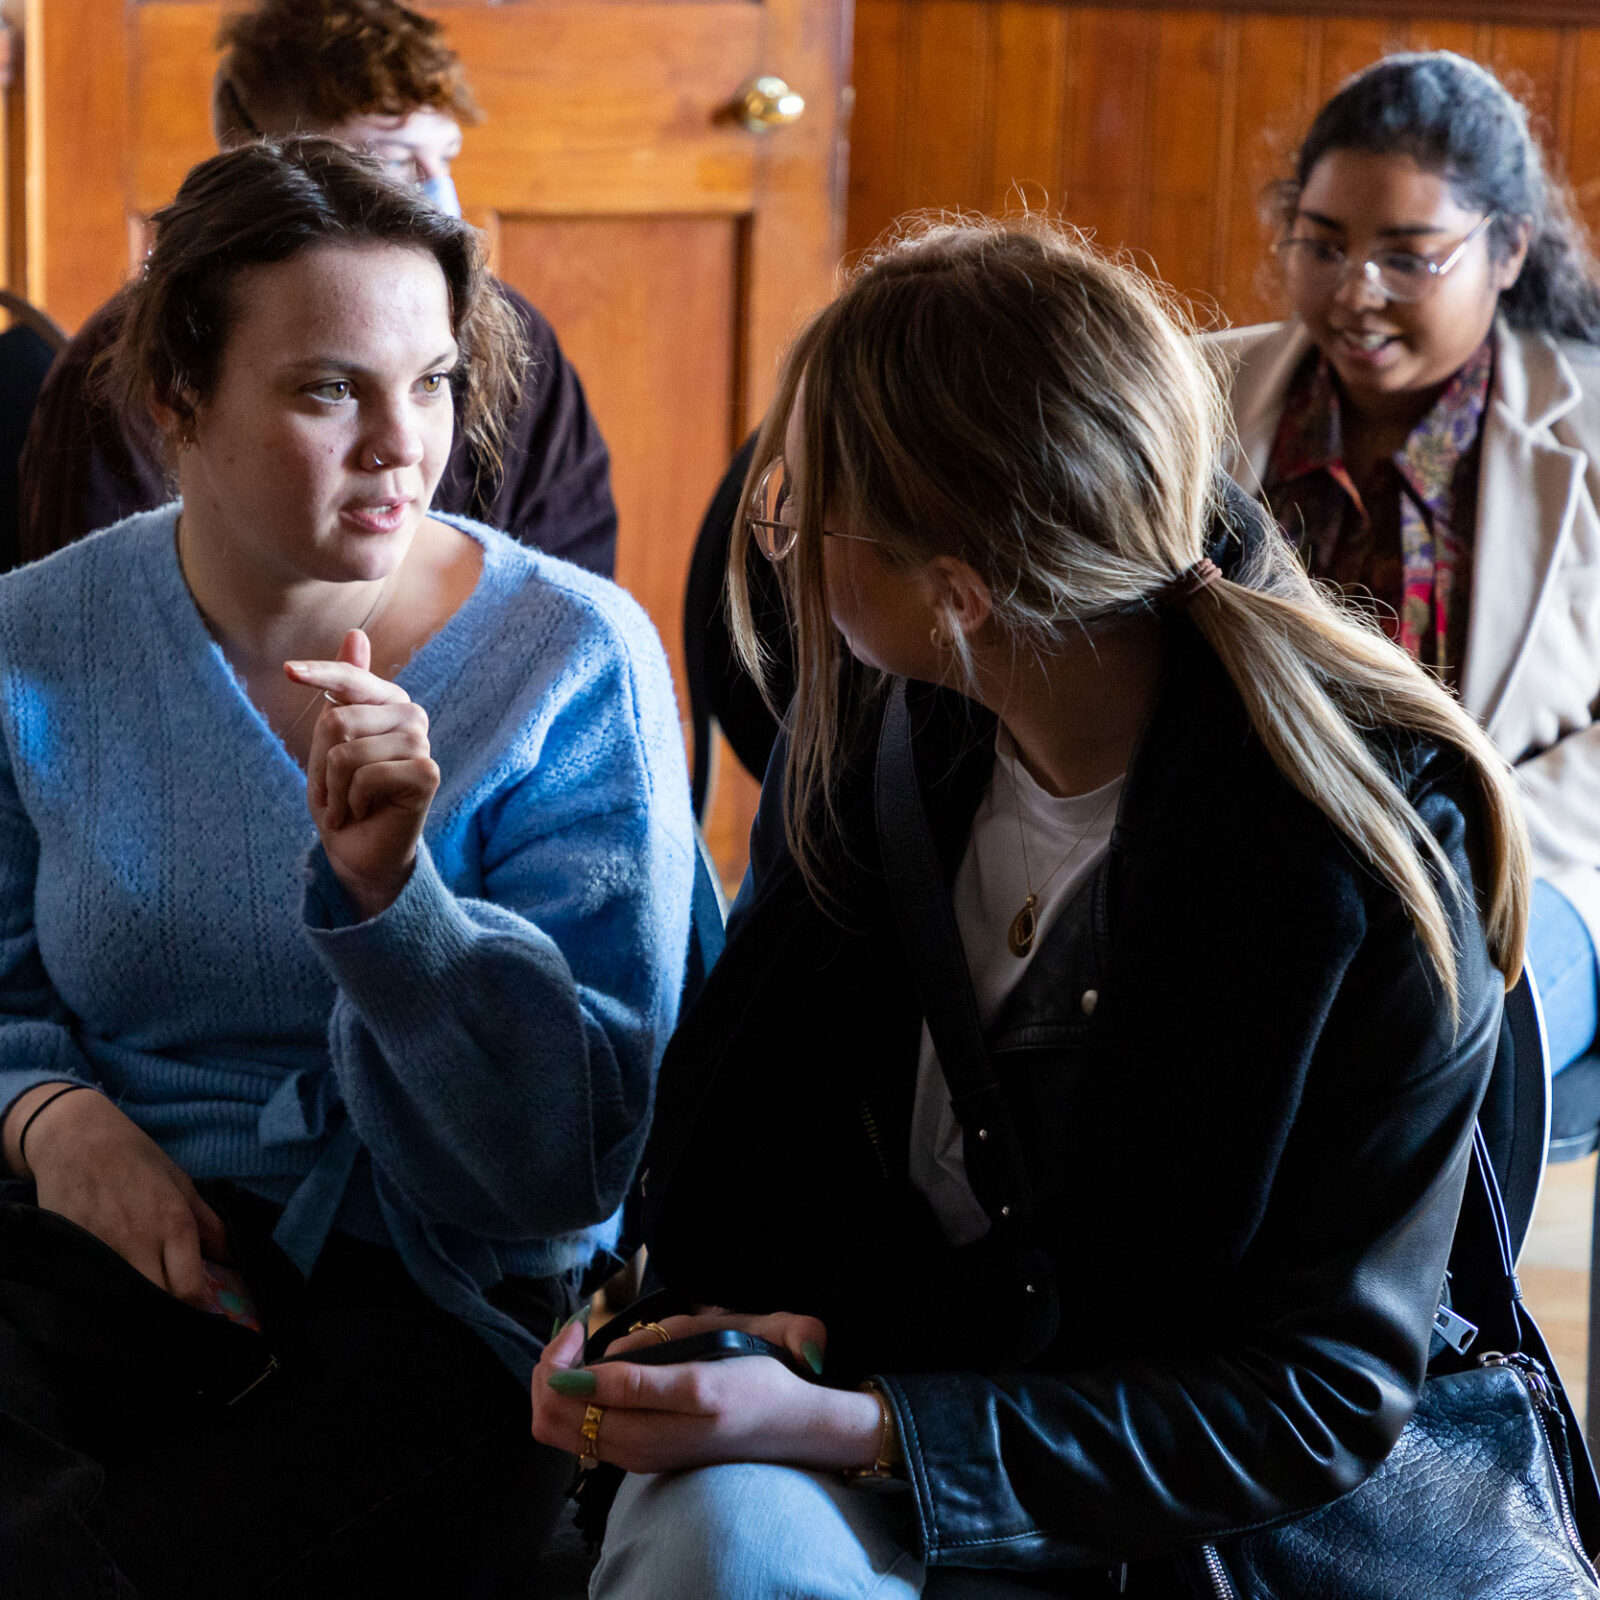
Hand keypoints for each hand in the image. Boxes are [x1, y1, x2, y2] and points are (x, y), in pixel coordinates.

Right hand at [5, 1084, 227, 1307]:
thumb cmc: (136, 1157)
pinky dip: (105, 1296)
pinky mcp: (72, 1252)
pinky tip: (113, 1291)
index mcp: (173, 1224)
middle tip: (174, 1314)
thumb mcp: (180, 1182)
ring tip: (146, 1304)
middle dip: (169, 1315)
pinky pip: (92, 1289)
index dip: (196, 1308)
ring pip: (124, 1301)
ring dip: (137, 1309)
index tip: (201, 1313)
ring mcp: (102, 1250)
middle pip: (158, 1302)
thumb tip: (230, 1257)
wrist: (76, 1139)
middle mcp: (139, 1242)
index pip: (188, 1290)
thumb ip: (208, 1223)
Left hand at [287, 629, 438, 919]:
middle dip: (321, 764)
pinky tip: (364, 813)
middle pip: (338, 720)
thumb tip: (356, 633)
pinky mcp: (427, 774)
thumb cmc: (344, 797)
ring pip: (347, 751)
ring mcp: (422, 744)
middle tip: (335, 791)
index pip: (350, 678)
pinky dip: (351, 802)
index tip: (288, 672)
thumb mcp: (330, 741)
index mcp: (389, 703)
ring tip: (348, 804)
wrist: (360, 853)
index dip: (319, 673)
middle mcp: (411, 716)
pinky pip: (365, 775)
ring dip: (334, 788)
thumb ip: (346, 689)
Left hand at [529, 1309, 884, 1473]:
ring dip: (562, 1382)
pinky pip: (587, 1429)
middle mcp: (628, 1451)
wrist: (792, 1427)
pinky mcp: (646, 1449)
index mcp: (638, 1433)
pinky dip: (580, 1395)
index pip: (559, 1404)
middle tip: (575, 1331)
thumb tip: (579, 1377)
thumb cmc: (752, 1390)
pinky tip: (604, 1366)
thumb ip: (636, 1383)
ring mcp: (635, 1453)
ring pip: (564, 1426)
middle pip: (549, 1419)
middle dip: (550, 1369)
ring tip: (585, 1345)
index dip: (557, 1356)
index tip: (580, 1322)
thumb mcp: (698, 1380)